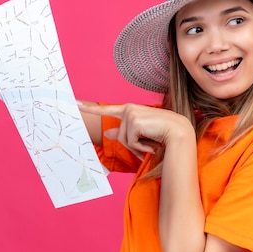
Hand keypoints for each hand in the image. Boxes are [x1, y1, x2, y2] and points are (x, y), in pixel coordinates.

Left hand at [78, 103, 193, 159]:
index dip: (88, 107)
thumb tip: (107, 132)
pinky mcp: (134, 121)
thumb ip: (123, 133)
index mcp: (129, 110)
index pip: (106, 110)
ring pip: (124, 140)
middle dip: (132, 145)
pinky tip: (152, 143)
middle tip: (148, 145)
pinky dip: (140, 147)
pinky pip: (130, 142)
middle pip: (119, 135)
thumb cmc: (162, 133)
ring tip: (151, 143)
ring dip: (137, 147)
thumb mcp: (140, 134)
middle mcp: (128, 108)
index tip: (74, 104)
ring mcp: (131, 113)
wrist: (179, 132)